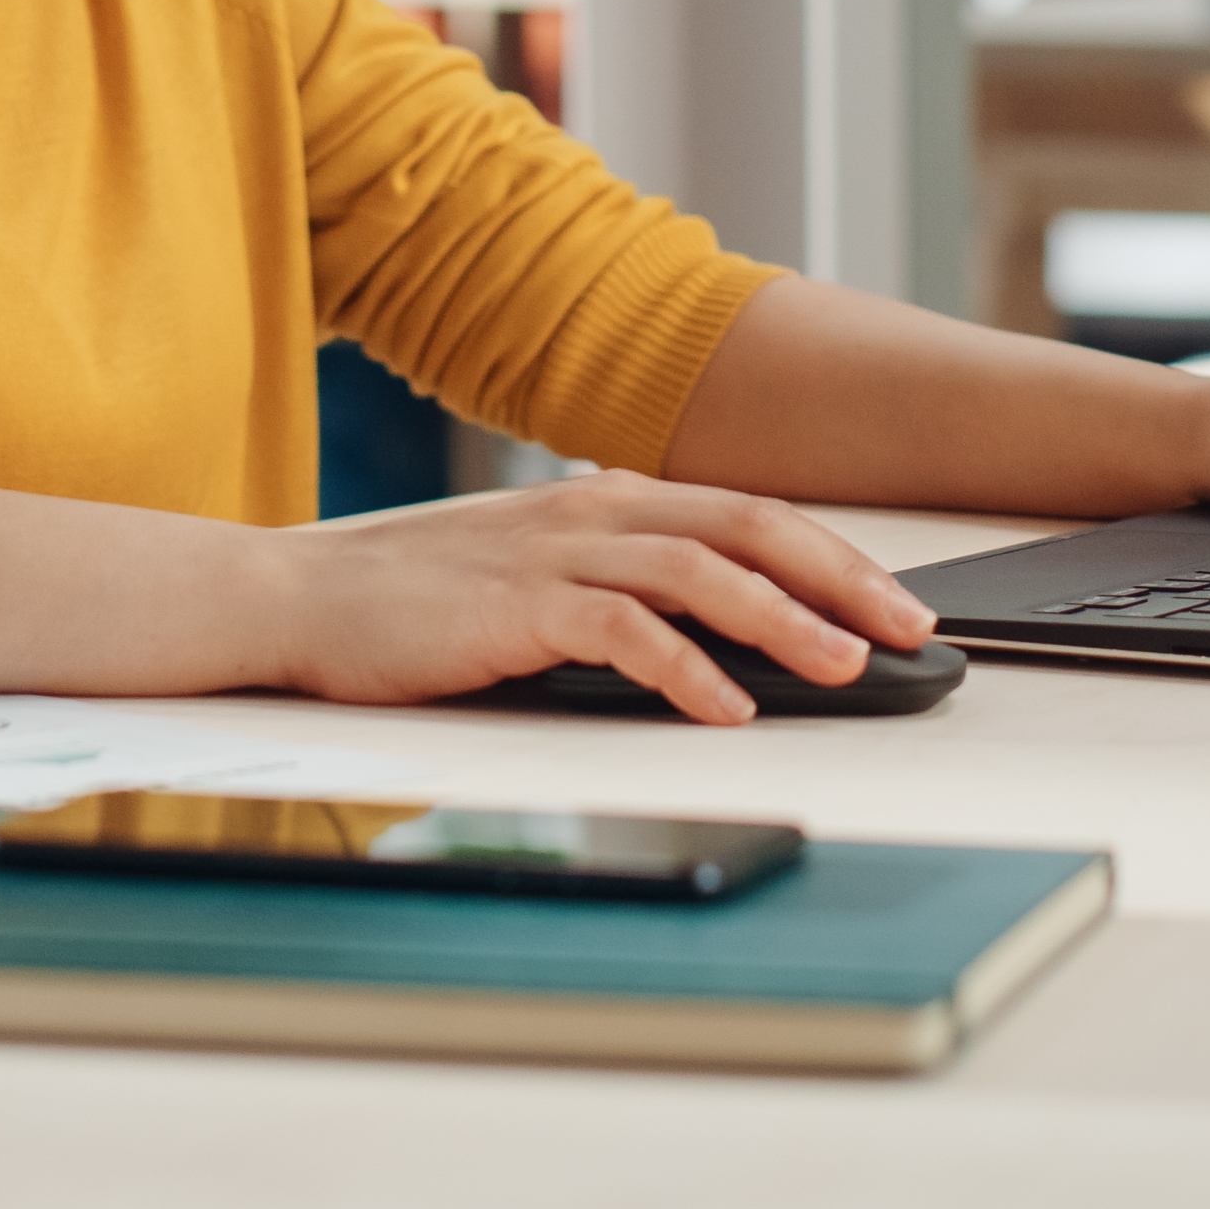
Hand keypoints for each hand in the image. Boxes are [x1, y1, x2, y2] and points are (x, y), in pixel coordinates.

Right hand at [255, 472, 936, 725]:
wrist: (300, 599)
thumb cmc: (417, 602)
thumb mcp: (537, 577)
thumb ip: (619, 586)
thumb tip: (718, 636)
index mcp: (607, 502)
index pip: (748, 514)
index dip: (833, 556)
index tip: (896, 603)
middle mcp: (592, 513)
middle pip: (749, 529)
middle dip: (841, 579)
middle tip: (909, 631)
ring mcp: (554, 555)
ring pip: (701, 572)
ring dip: (784, 620)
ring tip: (844, 668)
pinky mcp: (515, 608)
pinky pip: (623, 630)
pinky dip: (686, 668)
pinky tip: (728, 706)